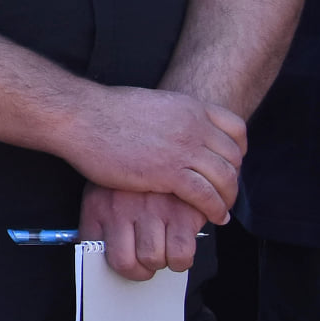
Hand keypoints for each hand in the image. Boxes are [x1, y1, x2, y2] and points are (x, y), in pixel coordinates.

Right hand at [59, 86, 245, 225]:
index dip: (238, 149)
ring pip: (225, 178)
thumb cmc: (103, 111)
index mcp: (188, 106)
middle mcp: (193, 126)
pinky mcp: (169, 172)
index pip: (234, 128)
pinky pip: (206, 196)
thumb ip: (169, 117)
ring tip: (222, 209)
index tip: (231, 163)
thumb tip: (170, 131)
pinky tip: (213, 216)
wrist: (81, 116)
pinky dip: (214, 209)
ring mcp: (183, 149)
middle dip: (233, 177)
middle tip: (225, 191)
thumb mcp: (149, 104)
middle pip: (232, 156)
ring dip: (227, 197)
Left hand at [81, 184, 209, 281]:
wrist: (162, 143)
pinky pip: (181, 254)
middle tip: (148, 258)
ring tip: (165, 248)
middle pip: (126, 263)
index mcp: (97, 205)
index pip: (92, 250)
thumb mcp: (106, 192)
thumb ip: (102, 223)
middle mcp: (120, 208)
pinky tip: (181, 245)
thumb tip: (103, 262)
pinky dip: (182, 260)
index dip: (109, 263)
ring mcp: (151, 210)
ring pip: (154, 260)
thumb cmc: (135, 178)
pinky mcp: (181, 213)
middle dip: (140, 268)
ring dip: (161, 261)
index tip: (123, 264)